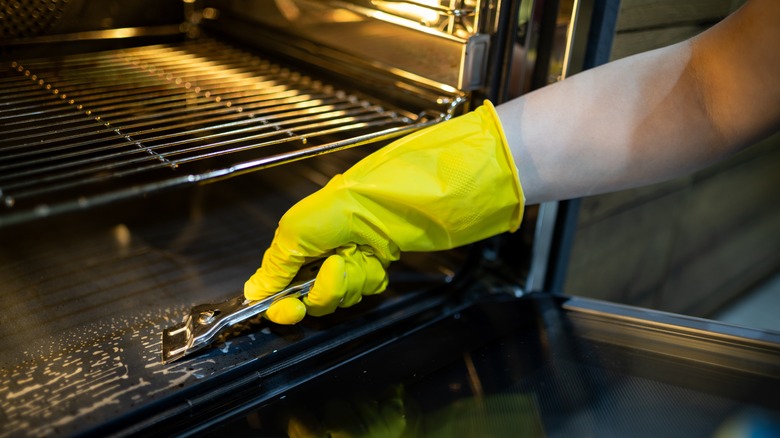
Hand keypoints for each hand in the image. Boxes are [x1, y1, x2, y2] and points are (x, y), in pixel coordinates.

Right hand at [245, 101, 524, 323]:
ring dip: (349, 281)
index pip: (280, 287)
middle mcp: (320, 254)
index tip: (287, 311)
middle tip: (336, 268)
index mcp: (298, 242)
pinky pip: (365, 290)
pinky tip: (376, 259)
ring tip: (360, 255)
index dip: (282, 304)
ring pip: (338, 297)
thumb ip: (274, 266)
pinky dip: (370, 278)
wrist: (397, 203)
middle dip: (323, 290)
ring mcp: (348, 261)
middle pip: (310, 298)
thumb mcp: (297, 231)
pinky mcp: (374, 266)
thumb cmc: (346, 208)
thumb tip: (252, 292)